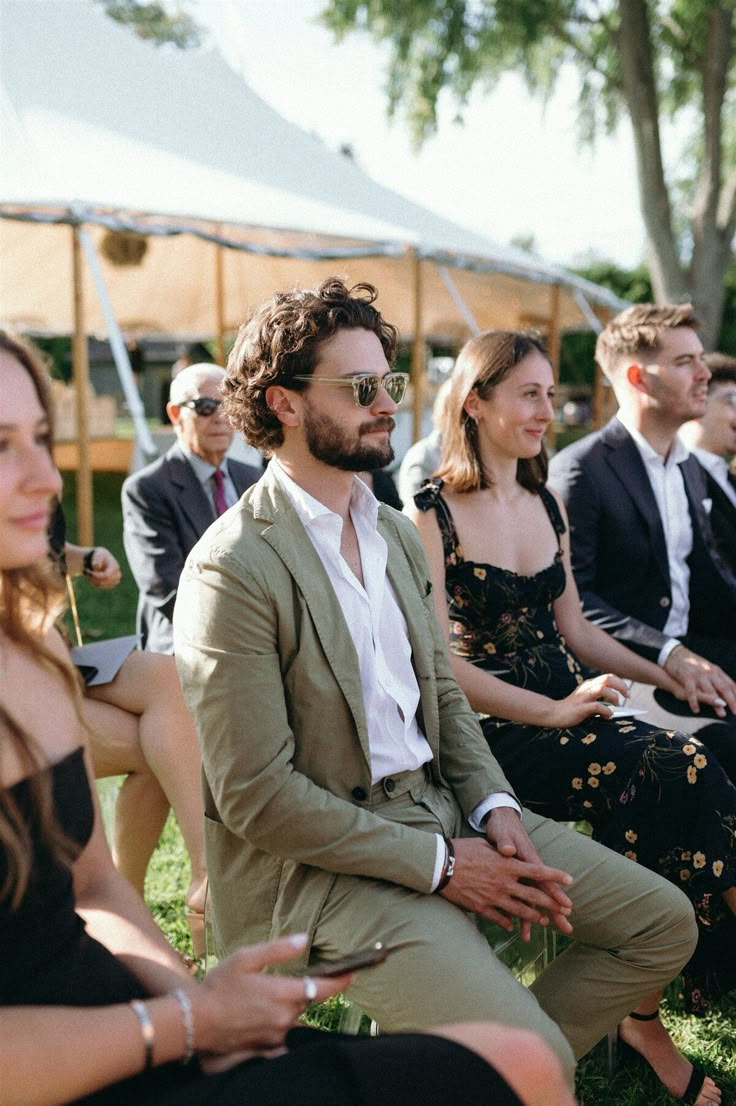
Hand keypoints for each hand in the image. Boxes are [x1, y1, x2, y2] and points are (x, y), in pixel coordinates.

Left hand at [85, 547, 121, 588]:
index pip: (107, 576)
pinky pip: (99, 586)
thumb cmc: (100, 556)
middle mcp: (117, 575)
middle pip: (104, 581)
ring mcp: (114, 581)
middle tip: (85, 571)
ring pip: (100, 584)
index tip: (87, 571)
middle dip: (93, 577)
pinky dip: (93, 581)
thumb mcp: (98, 554)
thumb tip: (98, 567)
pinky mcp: (109, 584)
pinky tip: (90, 575)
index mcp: (115, 567)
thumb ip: (97, 559)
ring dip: (92, 579)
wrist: (101, 559)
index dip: (96, 576)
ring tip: (87, 572)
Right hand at [191, 934, 350, 1056]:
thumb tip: (305, 939)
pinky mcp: (267, 1046)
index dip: (341, 981)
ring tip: (262, 995)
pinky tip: (260, 1013)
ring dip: (288, 1004)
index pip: (323, 988)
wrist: (196, 1022)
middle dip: (302, 989)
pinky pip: (282, 1031)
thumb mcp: (246, 958)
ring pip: (294, 1015)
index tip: (353, 973)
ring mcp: (277, 1034)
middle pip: (307, 1000)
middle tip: (280, 979)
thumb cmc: (219, 986)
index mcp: (283, 993)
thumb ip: (278, 949)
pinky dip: (278, 1020)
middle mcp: (285, 1017)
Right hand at [439, 818, 572, 939]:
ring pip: (520, 910)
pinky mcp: (481, 907)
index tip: (570, 880)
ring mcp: (494, 897)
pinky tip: (512, 926)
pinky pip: (499, 919)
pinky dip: (507, 922)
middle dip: (551, 903)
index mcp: (507, 865)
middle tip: (564, 909)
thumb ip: (501, 853)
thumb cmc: (462, 850)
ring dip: (534, 916)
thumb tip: (511, 854)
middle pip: (534, 895)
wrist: (440, 866)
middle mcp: (504, 883)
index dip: (555, 876)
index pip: (537, 870)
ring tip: (544, 921)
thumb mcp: (485, 846)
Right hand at [547, 673, 628, 727]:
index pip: (609, 677)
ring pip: (603, 689)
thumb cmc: (573, 708)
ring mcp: (583, 697)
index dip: (621, 683)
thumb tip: (616, 706)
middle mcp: (587, 687)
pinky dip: (606, 711)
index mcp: (589, 684)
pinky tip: (607, 716)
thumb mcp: (587, 698)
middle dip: (621, 687)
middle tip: (627, 697)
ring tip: (616, 706)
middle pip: (608, 679)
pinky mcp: (580, 708)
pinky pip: (596, 706)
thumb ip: (599, 698)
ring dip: (614, 697)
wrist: (554, 713)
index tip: (627, 694)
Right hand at [664, 645, 735, 716]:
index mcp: (716, 671)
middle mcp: (710, 672)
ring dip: (716, 703)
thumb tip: (730, 692)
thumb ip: (718, 680)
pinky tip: (696, 710)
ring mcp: (699, 674)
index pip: (731, 685)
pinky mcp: (687, 676)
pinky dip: (694, 701)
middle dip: (731, 701)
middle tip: (735, 712)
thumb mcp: (708, 669)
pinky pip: (691, 691)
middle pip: (724, 688)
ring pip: (709, 690)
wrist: (675, 653)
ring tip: (721, 714)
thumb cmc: (693, 664)